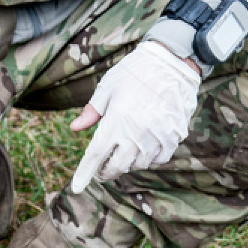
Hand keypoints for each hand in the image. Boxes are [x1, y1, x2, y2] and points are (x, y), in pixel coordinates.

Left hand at [70, 38, 200, 194]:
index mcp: (116, 120)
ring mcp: (157, 136)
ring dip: (127, 163)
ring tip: (124, 152)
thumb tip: (74, 128)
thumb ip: (92, 112)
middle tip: (101, 170)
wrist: (173, 61)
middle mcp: (136, 132)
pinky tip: (144, 149)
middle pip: (116, 167)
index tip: (76, 186)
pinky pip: (159, 159)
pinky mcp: (174, 136)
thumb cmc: (135, 72)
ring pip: (138, 165)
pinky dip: (149, 159)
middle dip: (106, 172)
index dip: (84, 173)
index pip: (95, 155)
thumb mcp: (108, 87)